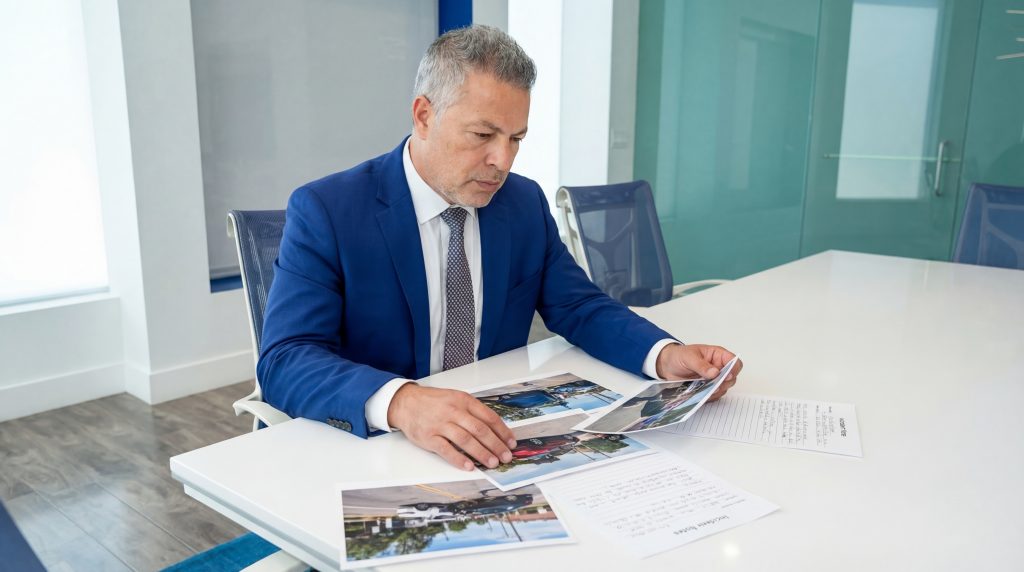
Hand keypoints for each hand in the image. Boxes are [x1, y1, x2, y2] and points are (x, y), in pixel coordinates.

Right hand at [387, 384, 516, 470]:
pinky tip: (469, 466)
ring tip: (492, 463)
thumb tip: (495, 430)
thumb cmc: (434, 402)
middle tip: (506, 457)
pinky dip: (459, 459)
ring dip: (481, 453)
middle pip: (480, 430)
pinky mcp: (429, 437)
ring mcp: (441, 424)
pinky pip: (446, 450)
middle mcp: (454, 411)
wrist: (406, 402)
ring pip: (466, 440)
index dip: (502, 431)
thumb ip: (473, 411)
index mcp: (464, 400)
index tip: (511, 443)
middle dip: (496, 445)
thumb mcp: (456, 398)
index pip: (489, 417)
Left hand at [655, 343, 741, 401]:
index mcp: (717, 355)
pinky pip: (713, 395)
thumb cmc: (678, 356)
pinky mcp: (707, 388)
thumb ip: (702, 365)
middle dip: (723, 383)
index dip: (733, 370)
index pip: (734, 362)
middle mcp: (718, 368)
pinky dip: (708, 396)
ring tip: (702, 389)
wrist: (666, 365)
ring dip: (715, 391)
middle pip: (731, 378)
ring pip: (723, 388)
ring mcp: (713, 379)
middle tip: (711, 386)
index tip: (725, 376)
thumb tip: (715, 372)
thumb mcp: (688, 357)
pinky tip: (699, 393)